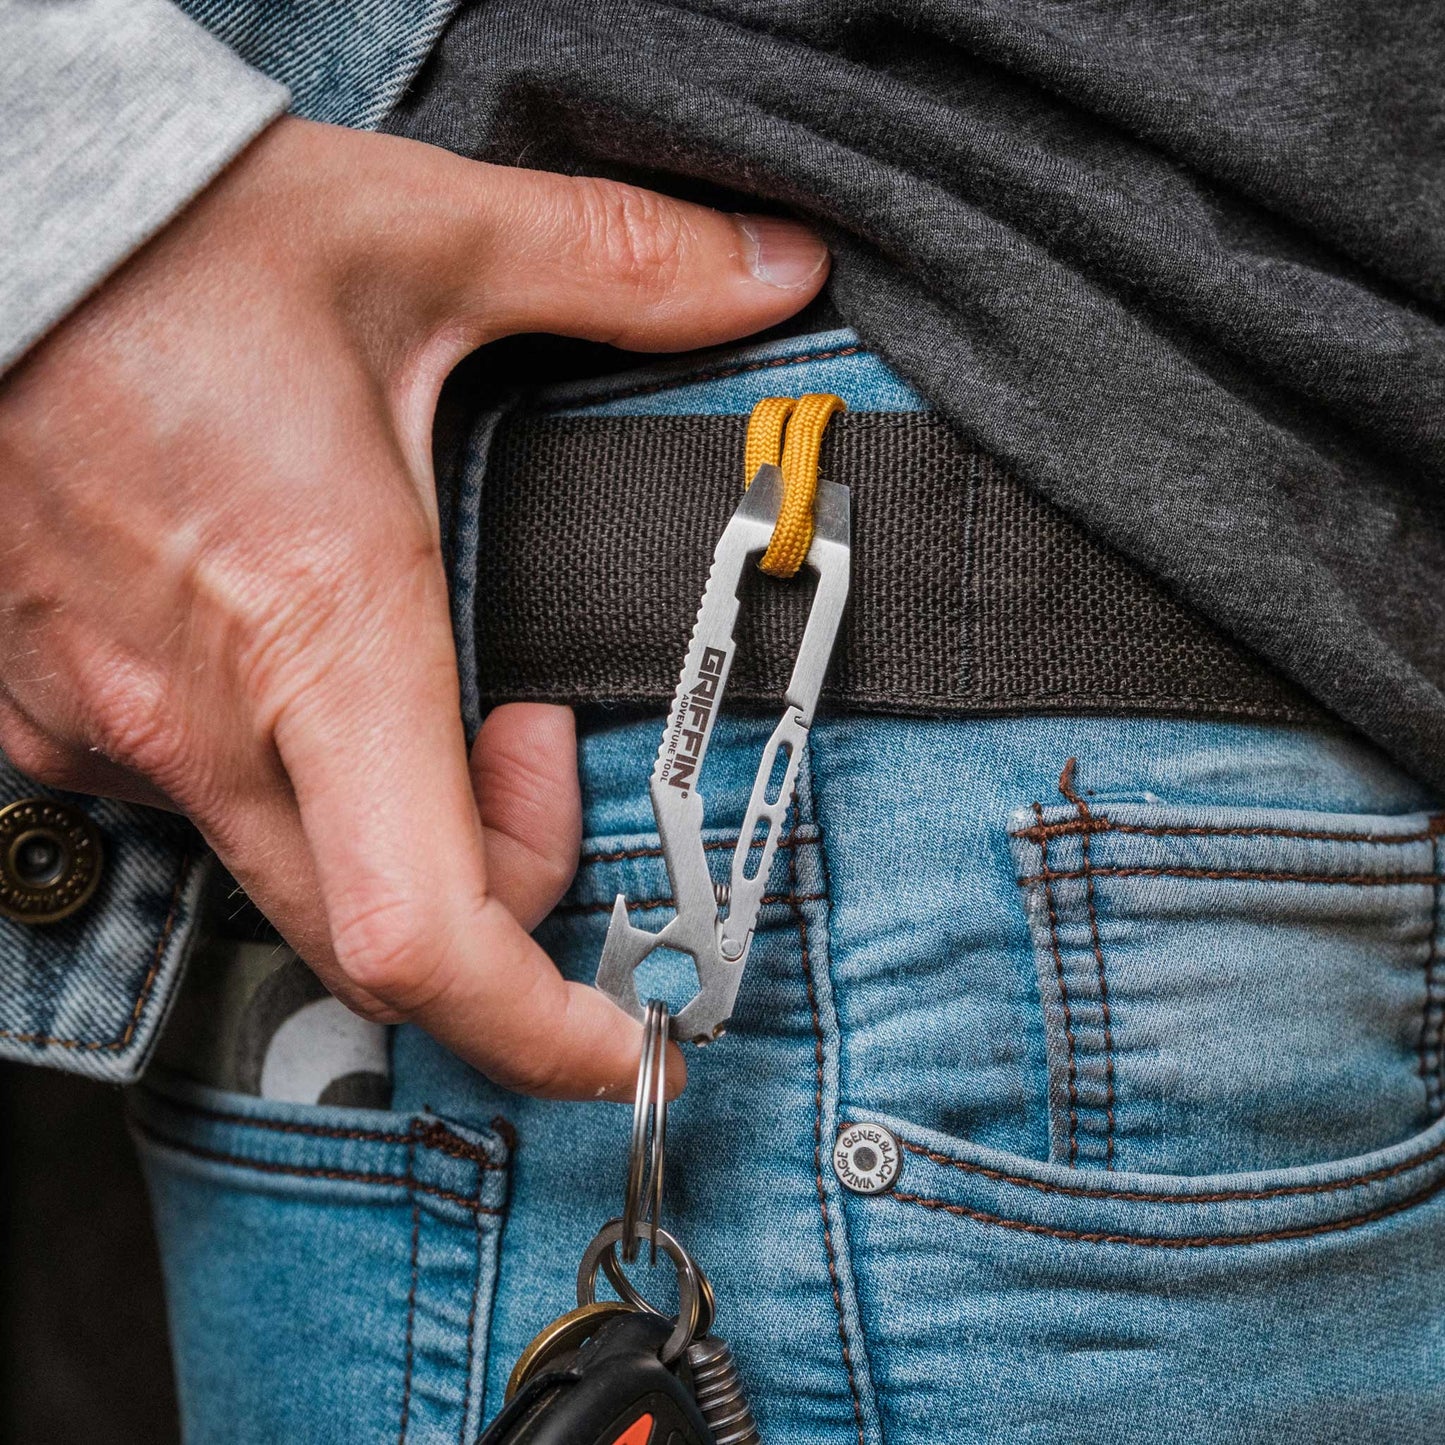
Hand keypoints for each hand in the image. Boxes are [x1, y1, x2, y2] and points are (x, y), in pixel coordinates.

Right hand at [0, 116, 827, 1098]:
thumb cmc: (171, 238)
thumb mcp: (428, 235)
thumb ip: (627, 263)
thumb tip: (775, 262)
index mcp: (320, 625)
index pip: (427, 935)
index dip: (542, 1029)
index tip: (629, 1040)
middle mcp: (200, 715)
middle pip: (381, 941)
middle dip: (508, 897)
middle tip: (543, 745)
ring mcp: (107, 727)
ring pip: (289, 882)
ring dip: (402, 833)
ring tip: (432, 683)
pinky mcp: (49, 709)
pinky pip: (199, 810)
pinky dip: (295, 783)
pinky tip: (309, 667)